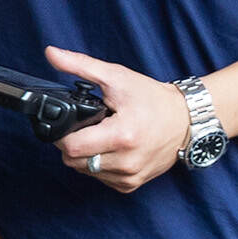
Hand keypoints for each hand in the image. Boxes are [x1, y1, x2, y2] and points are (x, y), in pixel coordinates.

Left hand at [46, 47, 195, 192]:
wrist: (186, 120)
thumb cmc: (153, 99)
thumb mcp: (117, 77)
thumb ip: (81, 66)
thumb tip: (51, 53)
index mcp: (122, 136)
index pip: (71, 147)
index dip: (63, 134)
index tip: (71, 122)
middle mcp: (126, 161)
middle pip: (74, 161)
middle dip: (73, 144)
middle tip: (87, 127)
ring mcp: (129, 176)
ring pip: (85, 171)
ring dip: (85, 155)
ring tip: (102, 136)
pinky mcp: (131, 184)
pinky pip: (100, 178)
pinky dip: (98, 165)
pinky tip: (111, 149)